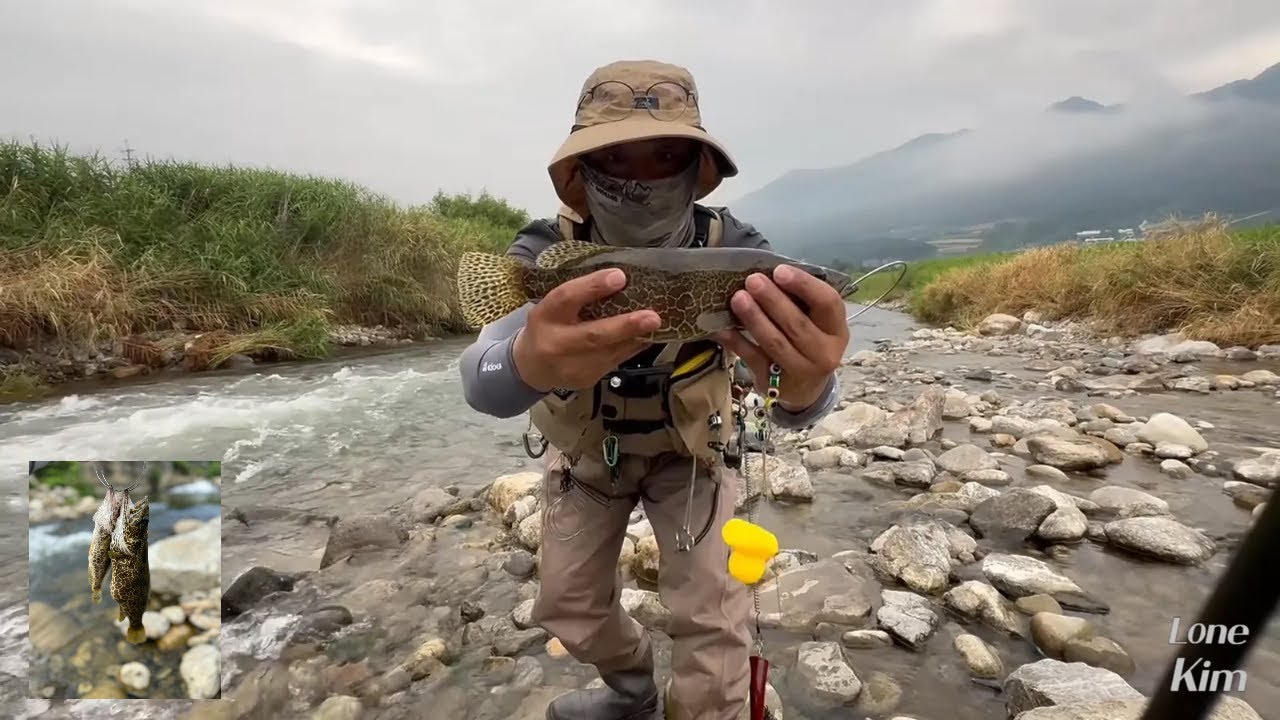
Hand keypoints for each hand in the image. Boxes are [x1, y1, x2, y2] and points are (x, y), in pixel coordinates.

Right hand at [513, 268, 661, 391]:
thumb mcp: (554, 305)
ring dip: (636, 337)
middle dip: (625, 326)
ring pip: (610, 352)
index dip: (593, 286)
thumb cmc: (549, 326)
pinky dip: (633, 347)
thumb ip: (580, 294)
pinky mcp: (586, 380)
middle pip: (593, 335)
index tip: (620, 276)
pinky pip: (615, 361)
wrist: (531, 367)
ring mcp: (571, 366)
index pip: (566, 298)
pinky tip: (646, 336)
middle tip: (652, 317)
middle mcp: (555, 343)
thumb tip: (621, 278)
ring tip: (657, 324)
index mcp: (545, 316)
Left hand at [714, 264, 847, 409]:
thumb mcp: (817, 324)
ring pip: (775, 342)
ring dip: (754, 318)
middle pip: (797, 324)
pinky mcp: (775, 385)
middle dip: (773, 300)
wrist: (805, 390)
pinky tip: (722, 328)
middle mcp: (824, 353)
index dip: (804, 285)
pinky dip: (736, 341)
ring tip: (738, 298)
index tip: (779, 271)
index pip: (828, 303)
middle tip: (753, 280)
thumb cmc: (808, 343)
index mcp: (837, 331)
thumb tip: (768, 272)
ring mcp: (801, 371)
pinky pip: (752, 359)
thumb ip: (801, 301)